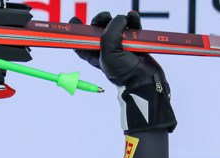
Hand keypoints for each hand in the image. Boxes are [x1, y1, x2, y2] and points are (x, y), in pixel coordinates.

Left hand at [71, 11, 176, 132]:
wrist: (144, 78)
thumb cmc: (123, 71)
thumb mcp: (109, 51)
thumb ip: (111, 32)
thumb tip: (121, 19)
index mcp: (94, 54)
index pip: (81, 42)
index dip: (77, 31)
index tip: (75, 20)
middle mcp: (106, 49)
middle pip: (98, 29)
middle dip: (100, 20)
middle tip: (105, 17)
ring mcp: (120, 45)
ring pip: (116, 25)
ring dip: (119, 19)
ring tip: (126, 19)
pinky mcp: (133, 42)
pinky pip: (131, 27)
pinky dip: (132, 20)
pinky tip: (132, 17)